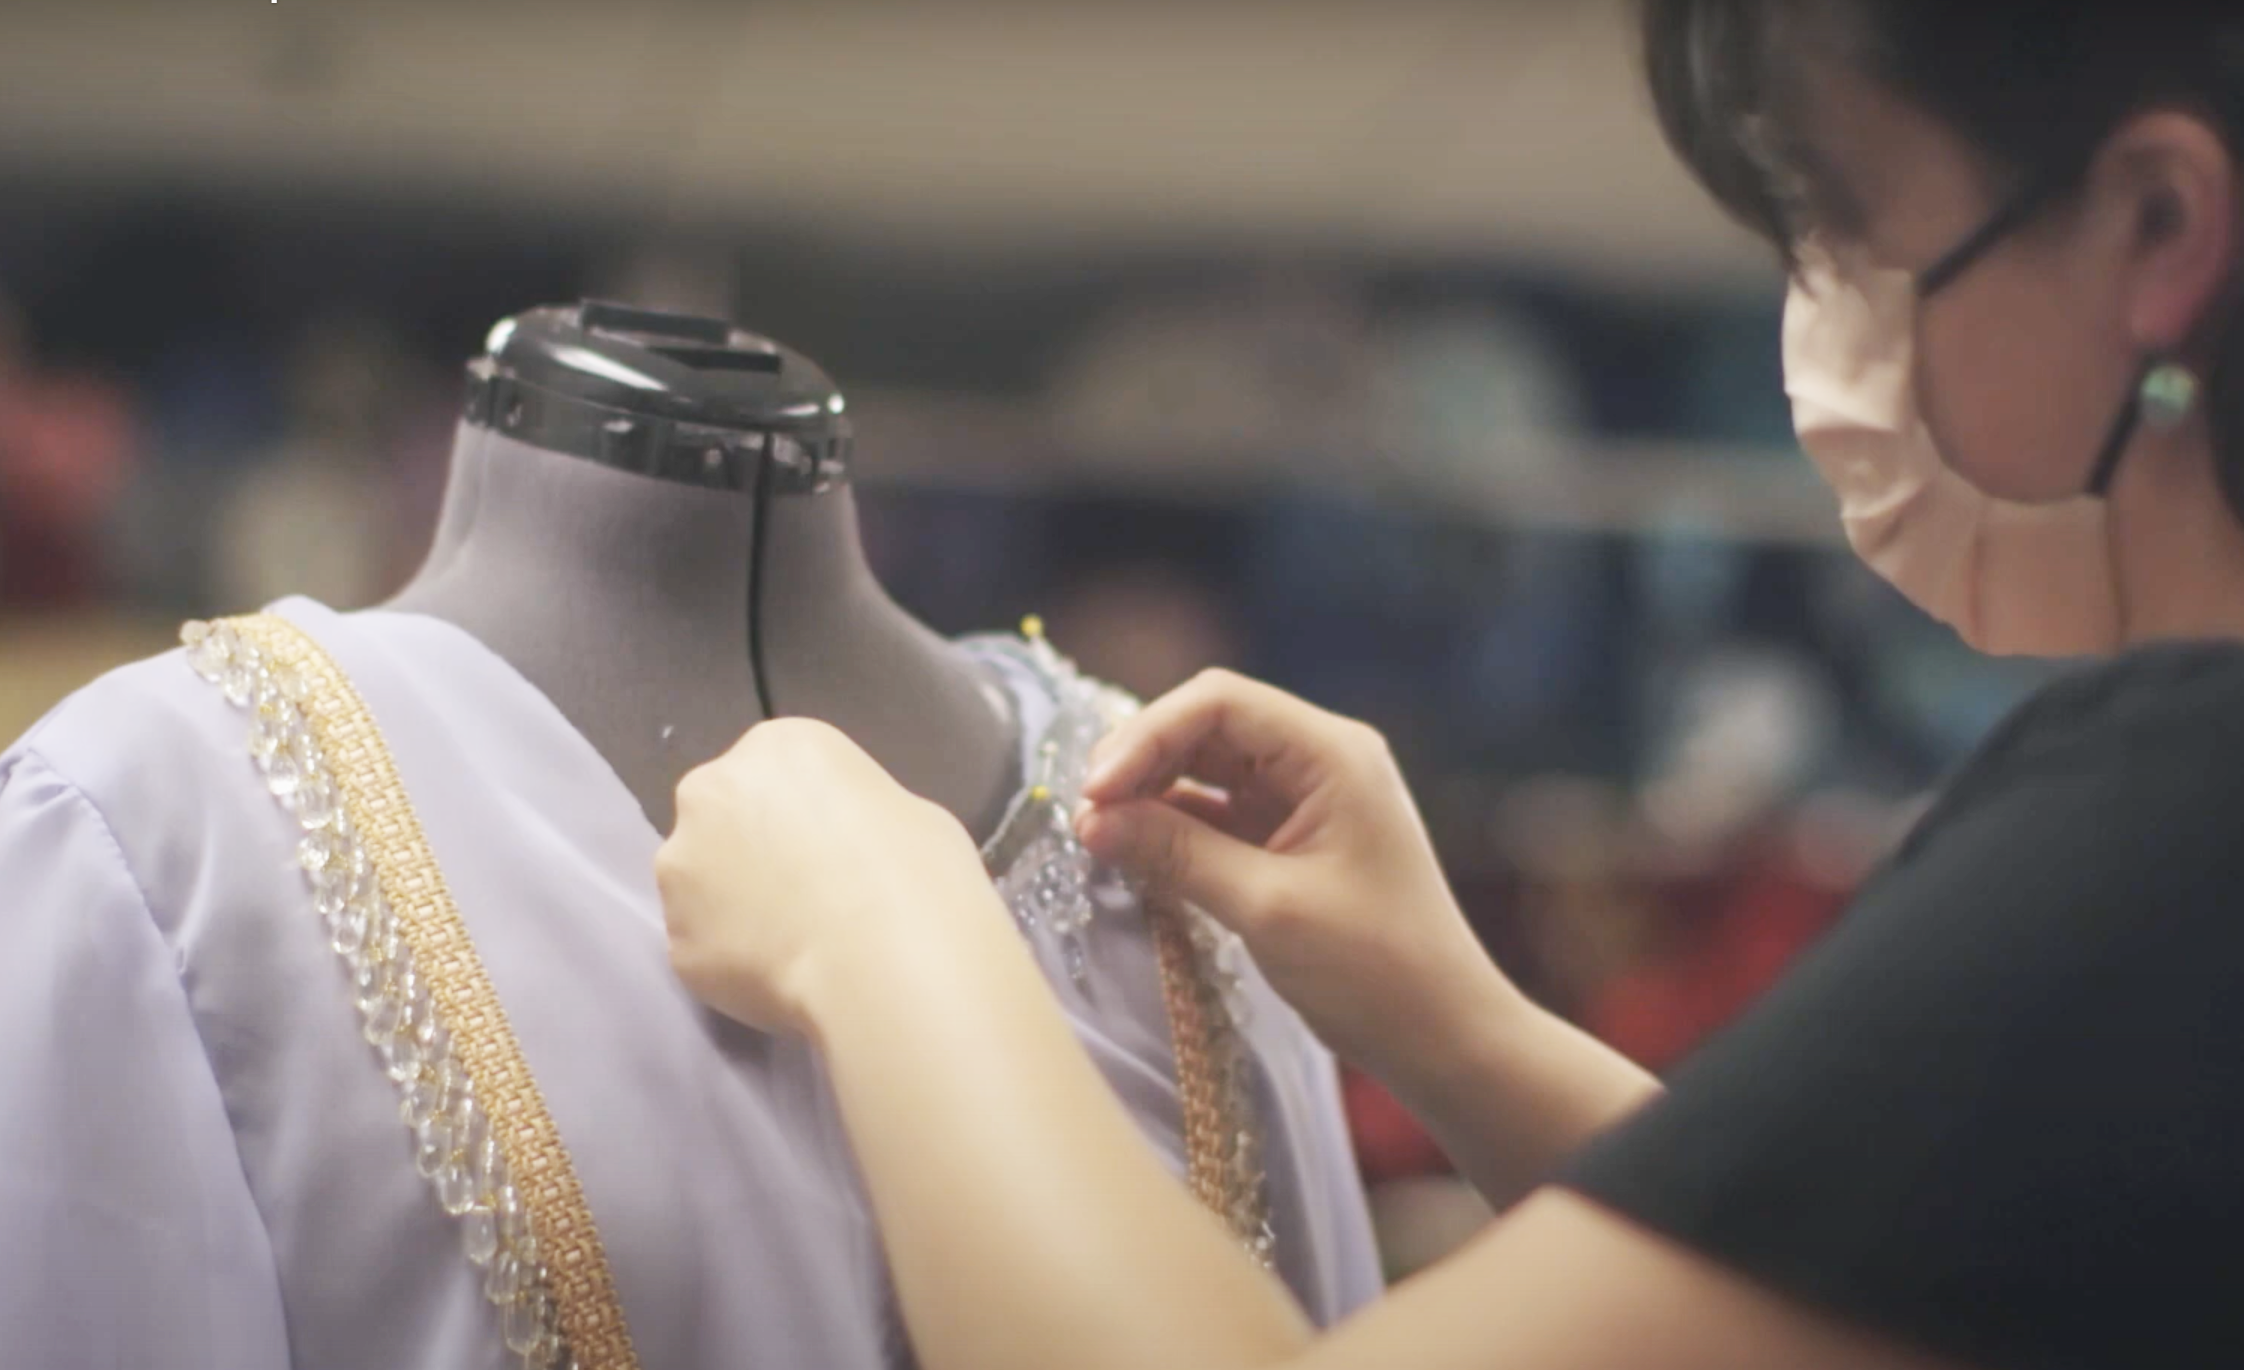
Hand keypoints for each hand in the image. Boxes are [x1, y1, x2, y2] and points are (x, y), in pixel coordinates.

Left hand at [657, 717, 1005, 1035]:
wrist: (884, 964)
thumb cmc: (916, 872)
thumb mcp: (906, 813)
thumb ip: (851, 815)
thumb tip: (840, 848)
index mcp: (775, 747)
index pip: (778, 769)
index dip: (805, 811)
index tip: (833, 848)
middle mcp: (709, 794)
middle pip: (722, 816)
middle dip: (750, 849)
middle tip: (804, 894)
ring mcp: (680, 870)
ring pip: (700, 884)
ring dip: (732, 905)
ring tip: (790, 944)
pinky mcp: (674, 941)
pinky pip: (703, 946)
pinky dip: (731, 961)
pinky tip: (778, 978)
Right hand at [1075, 670, 1518, 1082]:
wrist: (1446, 1037)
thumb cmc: (1377, 971)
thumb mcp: (1268, 909)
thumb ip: (1177, 855)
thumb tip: (1091, 821)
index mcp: (1332, 753)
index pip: (1220, 702)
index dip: (1145, 735)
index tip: (1093, 791)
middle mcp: (1320, 760)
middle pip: (1208, 726)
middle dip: (1141, 761)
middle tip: (1085, 815)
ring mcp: (1306, 799)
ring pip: (1207, 769)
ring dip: (1151, 793)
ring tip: (1097, 835)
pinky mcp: (1291, 841)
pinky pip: (1218, 813)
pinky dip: (1173, 827)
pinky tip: (1132, 851)